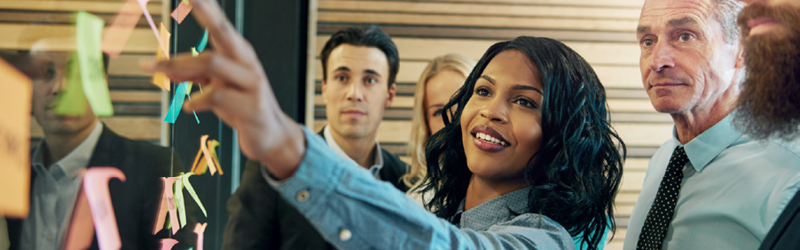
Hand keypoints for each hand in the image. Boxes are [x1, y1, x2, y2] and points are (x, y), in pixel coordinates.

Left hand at [141, 0, 303, 178]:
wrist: (272, 137)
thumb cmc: (243, 108)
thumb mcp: (216, 88)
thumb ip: (194, 76)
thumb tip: (164, 69)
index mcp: (239, 55)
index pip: (220, 25)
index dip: (206, 7)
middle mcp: (247, 63)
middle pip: (223, 32)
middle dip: (206, 12)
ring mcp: (251, 84)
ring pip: (212, 63)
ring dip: (177, 65)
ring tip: (153, 69)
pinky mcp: (251, 107)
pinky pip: (217, 96)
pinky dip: (197, 99)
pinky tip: (189, 106)